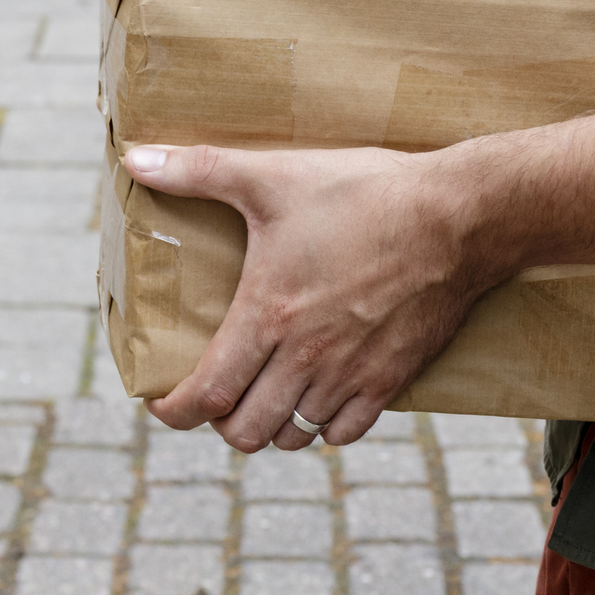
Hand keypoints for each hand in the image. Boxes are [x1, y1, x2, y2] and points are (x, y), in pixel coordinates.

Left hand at [123, 142, 492, 451]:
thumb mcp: (274, 175)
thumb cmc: (366, 194)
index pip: (207, 393)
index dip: (175, 411)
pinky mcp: (391, 379)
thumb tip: (135, 159)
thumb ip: (198, 170)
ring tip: (265, 397)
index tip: (163, 404)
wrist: (458, 217)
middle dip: (220, 422)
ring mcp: (351, 375)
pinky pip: (344, 433)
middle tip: (217, 397)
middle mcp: (306, 358)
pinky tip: (317, 402)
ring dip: (271, 424)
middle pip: (245, 430)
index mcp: (268, 316)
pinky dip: (322, 428)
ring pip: (293, 435)